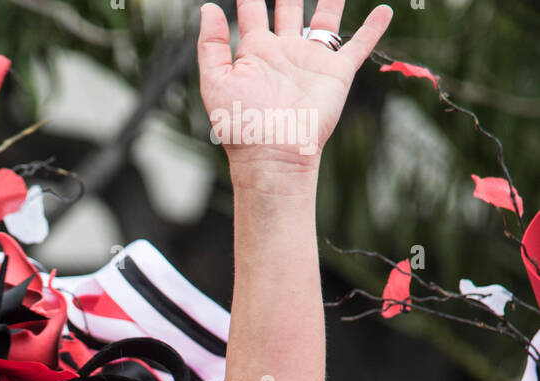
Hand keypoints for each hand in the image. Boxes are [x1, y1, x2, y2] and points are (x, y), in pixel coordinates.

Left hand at [198, 0, 392, 176]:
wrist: (272, 154)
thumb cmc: (240, 125)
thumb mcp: (215, 82)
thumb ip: (211, 45)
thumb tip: (208, 7)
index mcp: (255, 52)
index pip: (252, 10)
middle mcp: (284, 51)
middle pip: (289, 7)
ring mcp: (311, 60)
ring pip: (324, 18)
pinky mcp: (336, 73)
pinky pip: (359, 46)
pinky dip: (373, 29)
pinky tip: (384, 11)